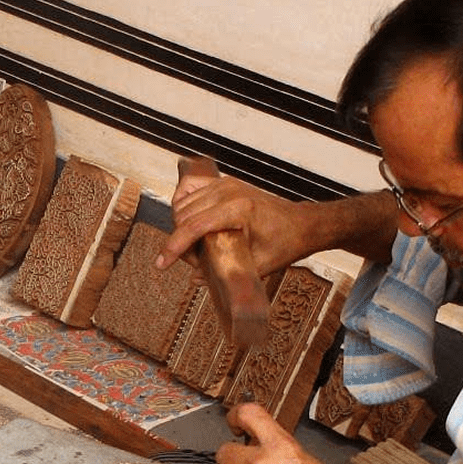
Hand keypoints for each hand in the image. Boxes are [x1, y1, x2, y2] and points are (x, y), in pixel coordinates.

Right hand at [156, 175, 312, 275]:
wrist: (301, 224)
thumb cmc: (285, 243)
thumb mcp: (258, 266)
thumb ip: (225, 274)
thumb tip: (196, 279)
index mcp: (238, 209)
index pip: (193, 227)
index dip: (173, 248)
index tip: (161, 264)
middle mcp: (228, 192)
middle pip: (183, 216)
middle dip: (181, 242)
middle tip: (197, 262)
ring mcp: (225, 185)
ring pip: (182, 205)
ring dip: (181, 227)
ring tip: (199, 247)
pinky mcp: (223, 184)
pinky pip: (190, 190)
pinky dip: (182, 206)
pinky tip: (188, 221)